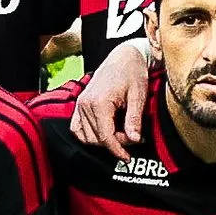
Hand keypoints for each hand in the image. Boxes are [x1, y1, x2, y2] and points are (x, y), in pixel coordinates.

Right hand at [70, 40, 153, 159]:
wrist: (124, 56)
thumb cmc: (132, 72)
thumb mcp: (138, 96)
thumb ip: (134, 119)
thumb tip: (134, 140)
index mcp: (98, 102)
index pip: (105, 136)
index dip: (118, 150)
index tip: (128, 158)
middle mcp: (84, 104)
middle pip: (97, 138)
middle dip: (115, 143)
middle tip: (133, 137)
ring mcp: (80, 104)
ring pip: (86, 136)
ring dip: (103, 140)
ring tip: (122, 134)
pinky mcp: (80, 104)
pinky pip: (77, 128)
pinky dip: (88, 135)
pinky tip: (105, 134)